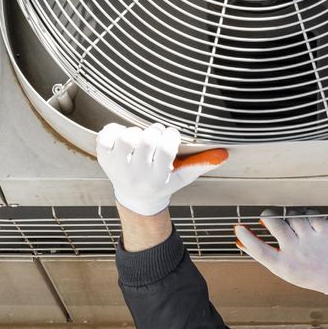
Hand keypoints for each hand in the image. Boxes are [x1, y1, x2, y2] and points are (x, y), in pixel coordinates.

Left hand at [95, 123, 226, 215]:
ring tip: (141, 138)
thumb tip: (224, 155)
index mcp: (157, 178)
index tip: (171, 136)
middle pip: (147, 140)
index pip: (165, 148)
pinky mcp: (104, 159)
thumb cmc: (161, 183)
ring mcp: (117, 168)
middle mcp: (136, 175)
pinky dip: (113, 130)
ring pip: (127, 137)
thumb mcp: (182, 177)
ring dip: (136, 131)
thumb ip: (201, 165)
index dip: (170, 136)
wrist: (135, 198)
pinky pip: (105, 137)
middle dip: (155, 132)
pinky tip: (122, 137)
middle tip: (157, 135)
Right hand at [235, 211, 327, 294]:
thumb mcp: (280, 268)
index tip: (239, 227)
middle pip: (276, 225)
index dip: (247, 238)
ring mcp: (312, 242)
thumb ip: (259, 254)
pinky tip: (307, 223)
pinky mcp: (325, 231)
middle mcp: (297, 253)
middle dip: (268, 216)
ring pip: (293, 216)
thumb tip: (238, 241)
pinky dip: (306, 214)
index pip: (260, 251)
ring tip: (293, 226)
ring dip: (290, 216)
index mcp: (283, 265)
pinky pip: (309, 213)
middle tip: (267, 217)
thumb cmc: (303, 270)